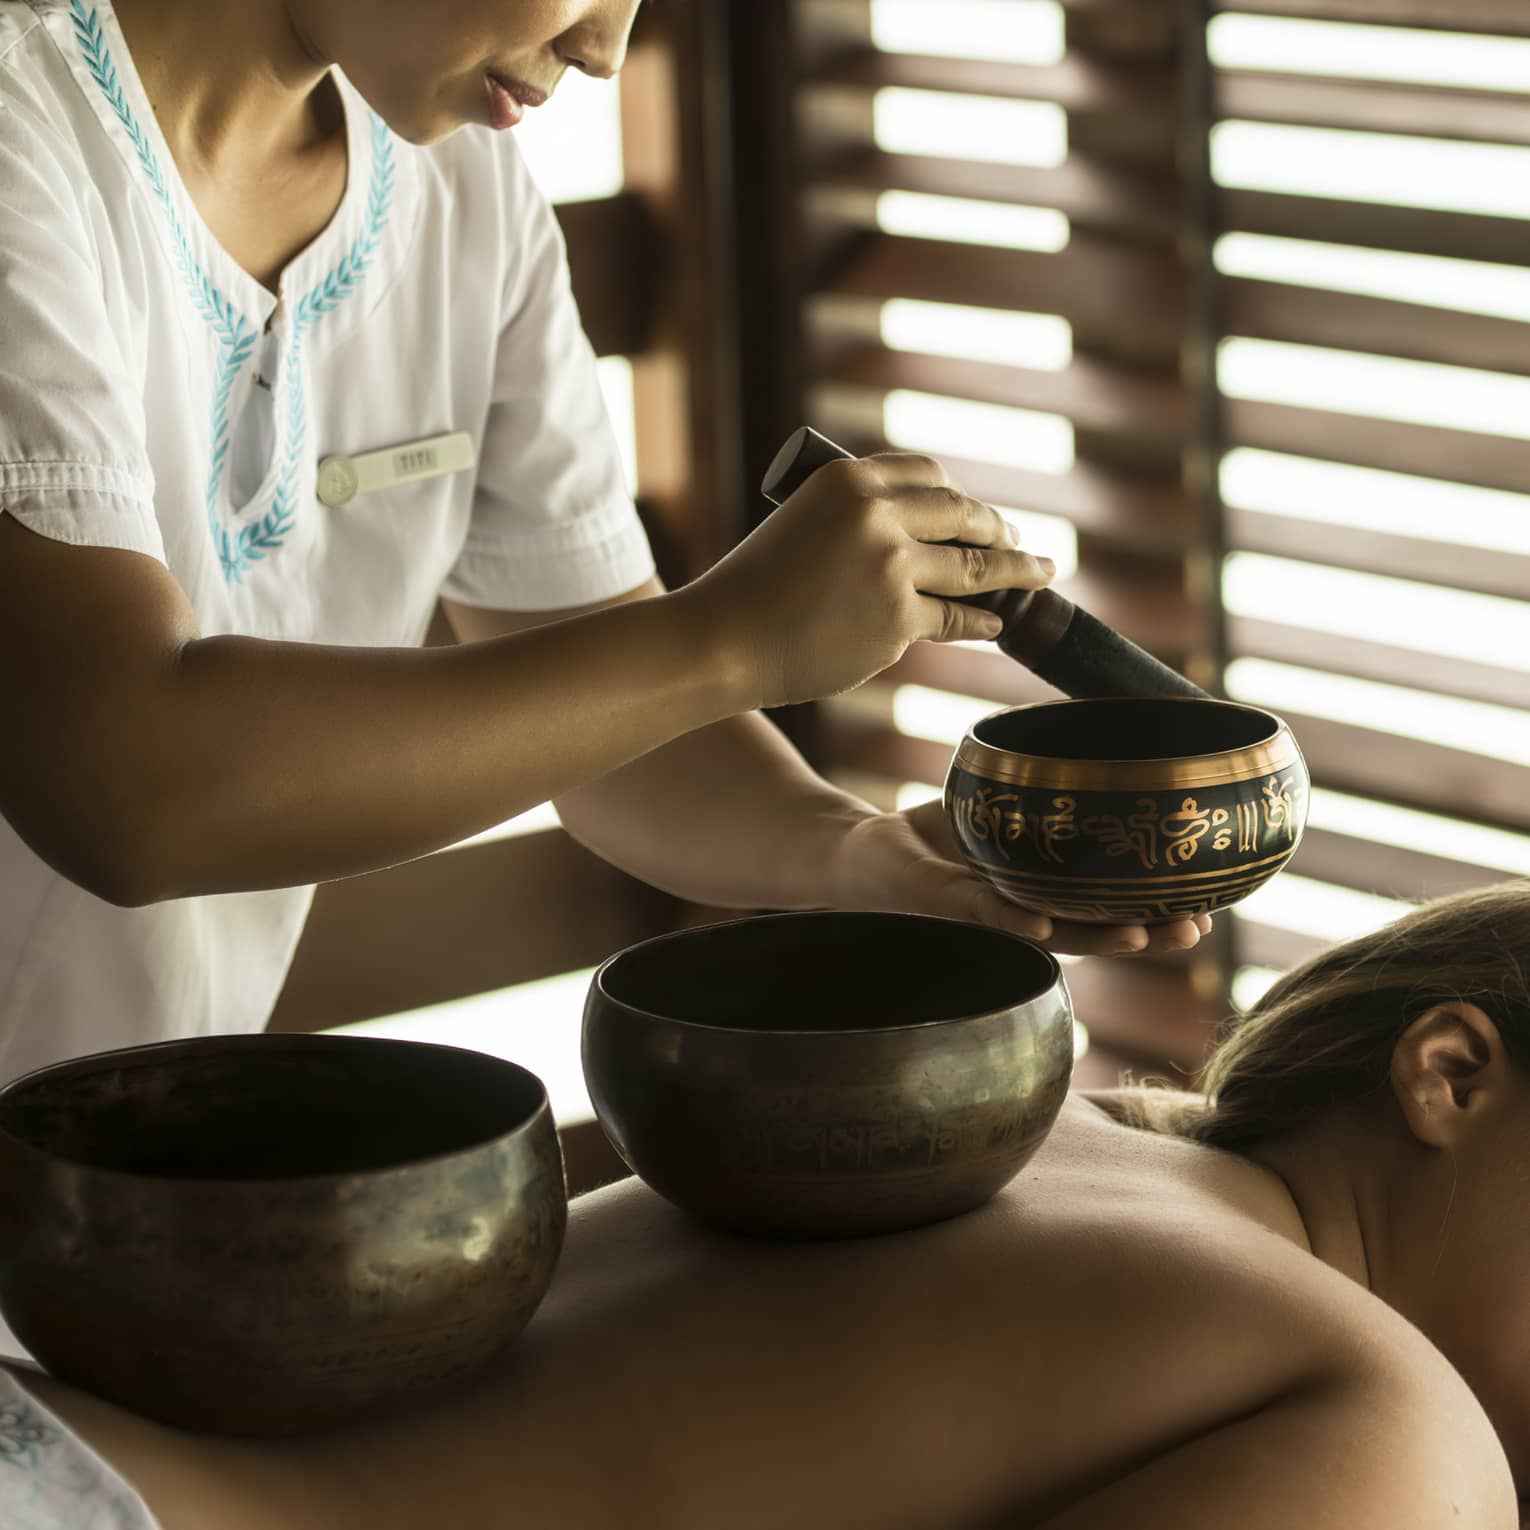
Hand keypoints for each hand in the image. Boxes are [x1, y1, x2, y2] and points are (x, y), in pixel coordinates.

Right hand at [684, 452, 1055, 710]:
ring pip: (974, 568)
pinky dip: (979, 624)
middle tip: (1022, 543)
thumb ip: (856, 521)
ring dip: (1017, 572)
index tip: (977, 512)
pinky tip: (993, 626)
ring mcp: (892, 568)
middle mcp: (877, 515)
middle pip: (963, 515)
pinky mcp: (898, 620)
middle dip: (1001, 530)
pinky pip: (953, 620)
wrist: (724, 640)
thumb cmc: (752, 589)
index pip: (927, 475)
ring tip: (1041, 575)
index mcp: (849, 479)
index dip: (959, 495)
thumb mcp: (802, 525)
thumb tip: (922, 539)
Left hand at [829, 798, 1212, 956]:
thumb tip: (1097, 726)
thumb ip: (1041, 783)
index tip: (1210, 910)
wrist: (861, 852)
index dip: (1157, 913)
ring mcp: (984, 917)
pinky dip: (1013, 916)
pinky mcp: (943, 904)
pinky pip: (983, 911)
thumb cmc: (934, 836)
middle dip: (1146, 933)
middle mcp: (1019, 916)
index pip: (1110, 909)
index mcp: (1041, 894)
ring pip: (1048, 933)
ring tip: (1138, 935)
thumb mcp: (997, 804)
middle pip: (1093, 931)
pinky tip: (1042, 921)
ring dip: (1093, 936)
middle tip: (1196, 927)